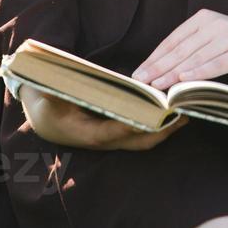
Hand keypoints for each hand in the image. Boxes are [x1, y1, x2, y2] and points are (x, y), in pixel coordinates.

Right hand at [20, 85, 189, 149]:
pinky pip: (140, 131)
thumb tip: (54, 86)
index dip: (130, 126)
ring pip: (141, 138)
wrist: (44, 116)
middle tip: (181, 115)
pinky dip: (156, 124)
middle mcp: (101, 139)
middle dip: (159, 131)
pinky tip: (170, 111)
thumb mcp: (45, 97)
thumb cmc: (46, 103)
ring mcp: (110, 137)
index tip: (152, 118)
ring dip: (163, 129)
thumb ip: (52, 93)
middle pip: (134, 140)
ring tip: (183, 112)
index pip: (110, 133)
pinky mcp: (116, 132)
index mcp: (84, 132)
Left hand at [130, 6, 227, 90]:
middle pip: (181, 49)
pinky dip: (198, 73)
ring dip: (173, 72)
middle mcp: (216, 24)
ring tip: (156, 85)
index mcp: (204, 18)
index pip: (173, 40)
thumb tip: (161, 68)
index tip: (138, 73)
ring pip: (196, 57)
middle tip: (140, 82)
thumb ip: (194, 47)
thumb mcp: (214, 39)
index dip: (154, 57)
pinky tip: (183, 80)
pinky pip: (216, 64)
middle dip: (158, 67)